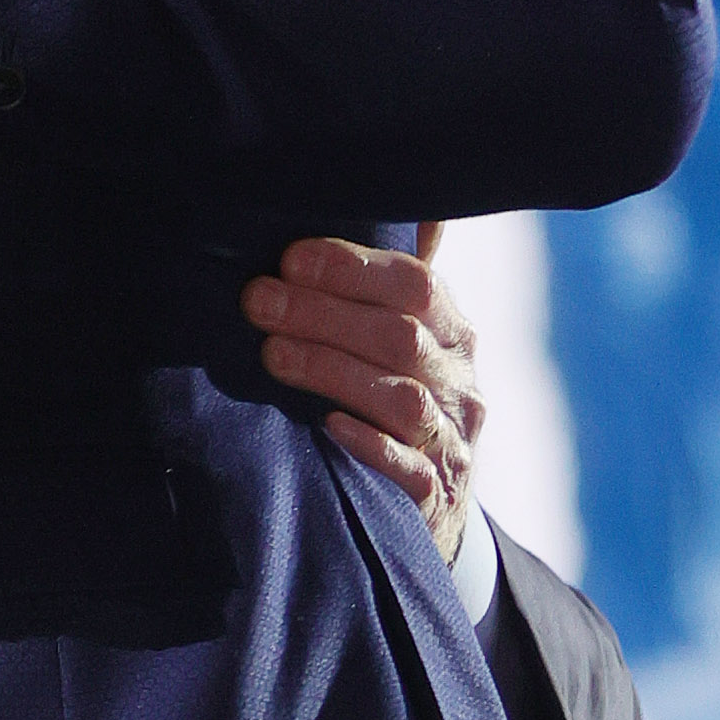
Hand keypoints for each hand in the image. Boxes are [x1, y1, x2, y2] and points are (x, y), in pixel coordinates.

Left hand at [240, 224, 482, 559]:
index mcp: (453, 333)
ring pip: (401, 397)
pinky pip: (409, 467)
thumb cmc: (402, 405)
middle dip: (323, 314)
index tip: (290, 258)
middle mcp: (461, 381)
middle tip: (258, 301)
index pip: (415, 284)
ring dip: (333, 370)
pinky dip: (370, 444)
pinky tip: (330, 425)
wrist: (439, 512)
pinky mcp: (436, 494)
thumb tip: (396, 207)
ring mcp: (452, 439)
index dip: (353, 268)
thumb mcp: (408, 343)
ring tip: (273, 355)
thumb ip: (391, 285)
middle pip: (398, 336)